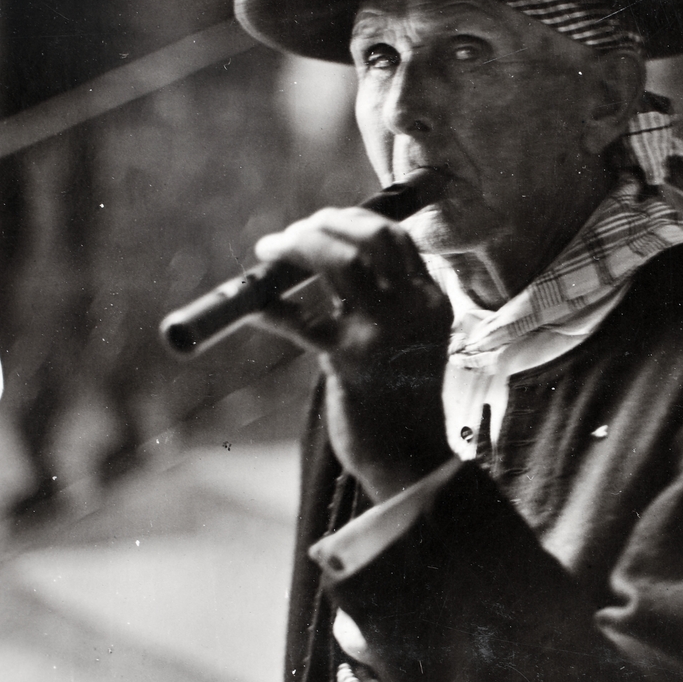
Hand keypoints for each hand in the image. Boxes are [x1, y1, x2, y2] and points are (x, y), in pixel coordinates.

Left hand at [253, 207, 452, 501]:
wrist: (411, 461)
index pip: (394, 238)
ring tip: (269, 251)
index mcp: (430, 301)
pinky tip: (252, 307)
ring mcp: (383, 332)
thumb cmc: (398, 401)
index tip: (319, 224)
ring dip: (297, 247)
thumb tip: (320, 261)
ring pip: (339, 263)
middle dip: (322, 225)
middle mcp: (412, 308)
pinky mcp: (349, 361)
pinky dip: (269, 308)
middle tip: (288, 237)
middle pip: (368, 238)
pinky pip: (300, 321)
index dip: (351, 221)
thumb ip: (381, 304)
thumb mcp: (407, 342)